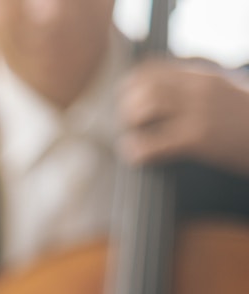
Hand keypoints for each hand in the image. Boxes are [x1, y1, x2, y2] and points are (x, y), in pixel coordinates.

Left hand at [121, 57, 248, 173]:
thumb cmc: (246, 121)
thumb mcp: (224, 93)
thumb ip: (196, 90)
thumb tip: (159, 97)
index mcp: (204, 75)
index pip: (153, 68)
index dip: (132, 84)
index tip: (126, 98)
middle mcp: (200, 87)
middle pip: (144, 85)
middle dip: (127, 104)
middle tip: (126, 121)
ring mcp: (199, 111)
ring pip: (147, 105)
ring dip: (131, 122)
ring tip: (131, 136)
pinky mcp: (199, 137)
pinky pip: (156, 141)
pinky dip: (139, 149)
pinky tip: (136, 155)